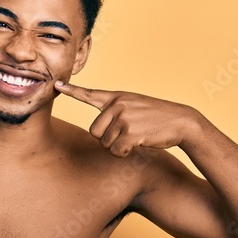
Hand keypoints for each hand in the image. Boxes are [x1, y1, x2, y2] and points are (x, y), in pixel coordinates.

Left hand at [54, 80, 203, 156]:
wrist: (181, 121)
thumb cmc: (157, 117)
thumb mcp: (135, 106)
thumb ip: (116, 110)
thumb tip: (98, 130)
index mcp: (117, 97)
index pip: (90, 94)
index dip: (72, 91)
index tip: (56, 85)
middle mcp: (117, 105)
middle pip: (95, 132)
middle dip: (108, 139)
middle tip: (127, 134)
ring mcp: (123, 118)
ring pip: (105, 144)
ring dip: (119, 146)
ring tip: (136, 136)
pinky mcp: (130, 132)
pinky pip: (116, 151)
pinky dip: (125, 153)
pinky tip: (139, 143)